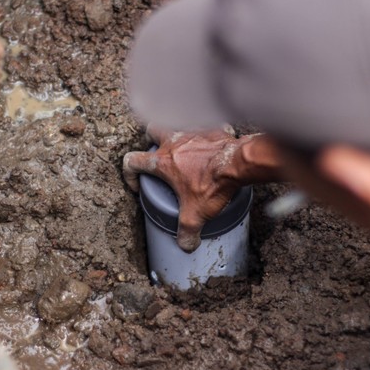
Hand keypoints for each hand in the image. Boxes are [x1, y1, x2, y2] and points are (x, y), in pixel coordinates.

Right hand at [123, 125, 243, 251]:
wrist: (238, 163)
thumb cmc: (213, 183)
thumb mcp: (196, 214)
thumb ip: (187, 231)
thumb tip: (186, 245)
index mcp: (163, 162)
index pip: (132, 161)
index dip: (130, 174)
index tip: (140, 185)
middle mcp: (174, 141)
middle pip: (151, 130)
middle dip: (152, 140)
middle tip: (160, 155)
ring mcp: (193, 131)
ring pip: (177, 123)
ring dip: (179, 134)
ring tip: (187, 150)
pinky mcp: (212, 128)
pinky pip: (206, 126)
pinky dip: (207, 134)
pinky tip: (214, 146)